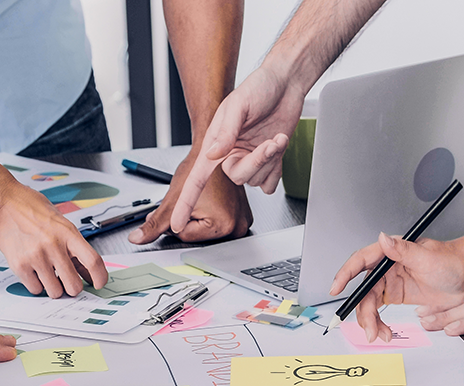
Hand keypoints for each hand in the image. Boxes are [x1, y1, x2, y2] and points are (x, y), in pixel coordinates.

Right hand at [0, 159, 107, 297]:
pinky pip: (35, 289)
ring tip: (49, 274)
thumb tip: (86, 271)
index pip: (93, 261)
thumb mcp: (61, 223)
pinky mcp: (19, 265)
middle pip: (74, 285)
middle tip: (68, 281)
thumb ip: (74, 247)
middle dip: (73, 287)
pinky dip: (37, 285)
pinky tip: (35, 271)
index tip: (98, 283)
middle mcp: (53, 246)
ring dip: (54, 287)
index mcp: (68, 233)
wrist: (2, 203)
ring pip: (55, 292)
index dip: (100, 277)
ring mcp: (36, 257)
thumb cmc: (31, 209)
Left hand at [128, 150, 252, 243]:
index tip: (183, 204)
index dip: (176, 219)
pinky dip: (211, 215)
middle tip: (195, 201)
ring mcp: (243, 222)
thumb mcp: (172, 200)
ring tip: (204, 199)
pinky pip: (218, 223)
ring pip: (206, 231)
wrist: (212, 150)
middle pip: (197, 236)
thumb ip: (154, 224)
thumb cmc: (198, 168)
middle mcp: (237, 227)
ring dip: (199, 218)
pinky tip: (212, 201)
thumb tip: (138, 238)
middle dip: (187, 220)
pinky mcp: (244, 216)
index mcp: (224, 226)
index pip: (185, 235)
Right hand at [170, 66, 304, 233]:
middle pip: (237, 177)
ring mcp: (249, 160)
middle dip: (256, 160)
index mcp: (216, 144)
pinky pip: (269, 183)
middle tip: (270, 142)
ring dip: (270, 159)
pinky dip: (277, 168)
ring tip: (276, 137)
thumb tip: (213, 155)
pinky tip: (278, 146)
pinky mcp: (267, 163)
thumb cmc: (258, 88)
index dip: (186, 202)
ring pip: (255, 180)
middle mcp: (230, 154)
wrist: (286, 84)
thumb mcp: (237, 105)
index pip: (196, 179)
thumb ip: (225, 132)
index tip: (177, 223)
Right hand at [329, 220, 463, 342]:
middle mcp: (385, 268)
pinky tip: (385, 332)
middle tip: (369, 330)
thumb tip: (383, 239)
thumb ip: (403, 250)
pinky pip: (378, 312)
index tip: (335, 288)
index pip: (360, 261)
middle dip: (363, 313)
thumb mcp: (427, 256)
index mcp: (389, 253)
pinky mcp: (394, 296)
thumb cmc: (450, 260)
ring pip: (368, 305)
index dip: (345, 274)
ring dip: (371, 322)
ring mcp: (388, 283)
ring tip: (381, 335)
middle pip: (363, 292)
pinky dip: (379, 324)